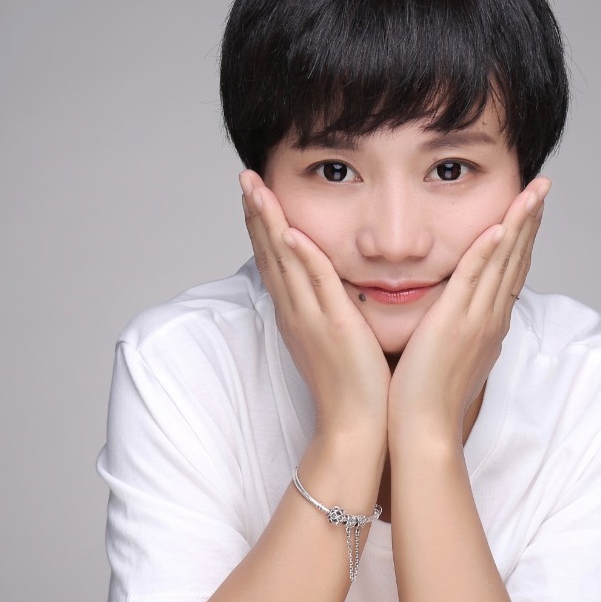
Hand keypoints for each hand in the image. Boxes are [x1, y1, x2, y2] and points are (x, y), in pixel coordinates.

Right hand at [241, 170, 390, 439]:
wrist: (356, 427)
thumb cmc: (354, 388)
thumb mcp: (337, 341)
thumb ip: (333, 312)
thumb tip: (338, 293)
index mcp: (297, 315)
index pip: (274, 260)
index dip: (263, 225)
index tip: (256, 193)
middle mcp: (296, 312)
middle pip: (269, 253)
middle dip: (256, 212)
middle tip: (244, 175)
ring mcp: (310, 319)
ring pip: (284, 261)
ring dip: (269, 222)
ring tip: (255, 187)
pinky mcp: (333, 327)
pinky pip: (314, 285)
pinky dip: (301, 258)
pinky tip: (290, 231)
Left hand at [388, 177, 548, 442]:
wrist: (424, 428)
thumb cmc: (428, 397)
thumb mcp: (450, 354)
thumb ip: (454, 329)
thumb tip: (452, 316)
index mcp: (489, 324)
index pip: (511, 269)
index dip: (523, 236)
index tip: (530, 207)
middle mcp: (490, 317)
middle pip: (517, 258)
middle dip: (531, 219)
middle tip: (543, 185)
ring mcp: (476, 319)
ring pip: (503, 261)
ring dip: (519, 223)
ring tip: (533, 191)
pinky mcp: (455, 323)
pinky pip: (475, 279)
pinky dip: (488, 252)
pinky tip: (500, 226)